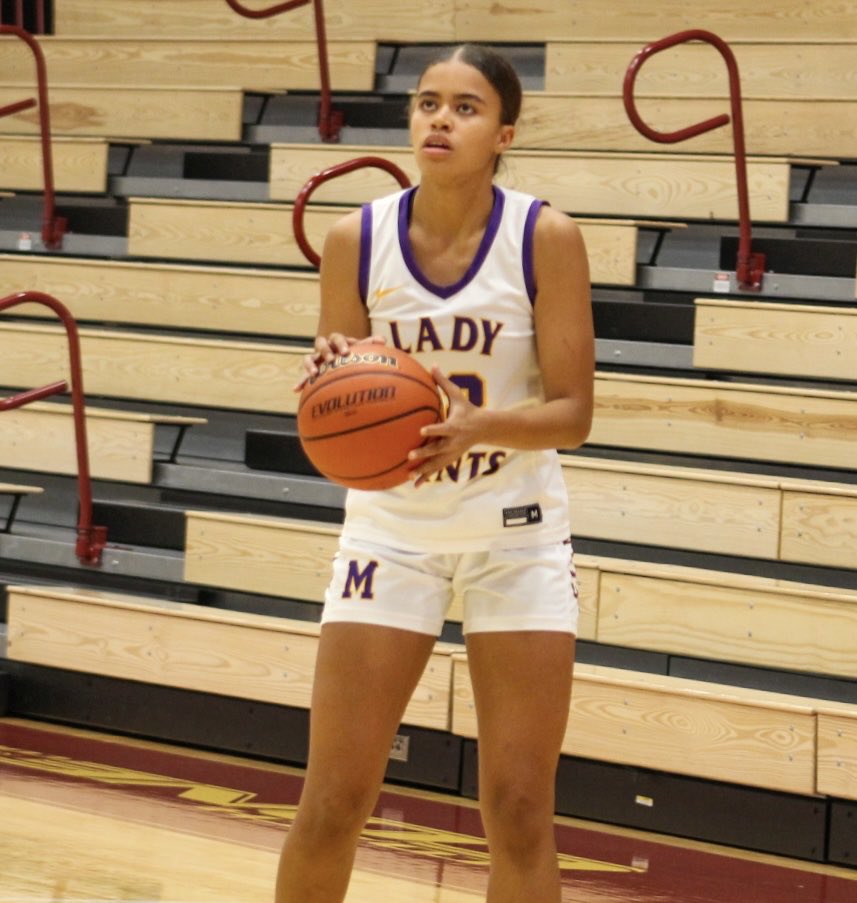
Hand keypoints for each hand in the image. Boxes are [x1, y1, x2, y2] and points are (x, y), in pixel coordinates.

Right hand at [293, 333, 386, 391]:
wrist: (343, 363)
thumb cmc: (353, 356)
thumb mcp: (361, 351)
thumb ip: (370, 345)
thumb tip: (383, 339)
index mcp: (337, 341)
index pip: (337, 338)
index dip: (340, 344)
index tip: (345, 352)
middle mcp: (325, 348)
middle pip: (320, 343)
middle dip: (325, 351)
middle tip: (331, 360)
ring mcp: (316, 358)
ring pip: (309, 357)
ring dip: (310, 364)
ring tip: (313, 373)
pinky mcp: (310, 370)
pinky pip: (303, 374)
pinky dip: (300, 381)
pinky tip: (296, 389)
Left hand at [407, 368, 483, 485]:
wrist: (486, 429)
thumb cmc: (468, 410)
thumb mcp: (458, 396)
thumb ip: (443, 382)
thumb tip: (432, 365)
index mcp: (454, 426)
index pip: (442, 429)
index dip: (433, 431)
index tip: (421, 431)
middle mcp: (453, 442)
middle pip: (437, 449)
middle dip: (425, 454)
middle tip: (410, 456)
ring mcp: (452, 452)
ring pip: (436, 463)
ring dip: (423, 470)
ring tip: (409, 476)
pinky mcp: (450, 459)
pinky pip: (436, 469)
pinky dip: (426, 477)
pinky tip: (414, 485)